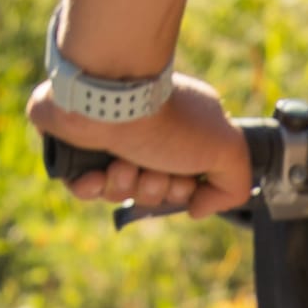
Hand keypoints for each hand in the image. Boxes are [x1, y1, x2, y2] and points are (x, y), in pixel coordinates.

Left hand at [25, 69, 252, 218]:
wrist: (111, 99)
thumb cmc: (170, 121)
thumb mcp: (227, 151)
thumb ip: (233, 185)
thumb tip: (198, 208)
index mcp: (178, 129)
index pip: (182, 180)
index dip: (183, 191)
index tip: (183, 179)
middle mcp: (144, 132)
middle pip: (151, 190)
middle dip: (153, 190)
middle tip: (152, 170)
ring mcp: (108, 138)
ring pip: (118, 191)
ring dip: (124, 186)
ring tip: (122, 164)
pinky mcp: (74, 145)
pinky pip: (82, 187)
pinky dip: (91, 188)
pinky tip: (97, 174)